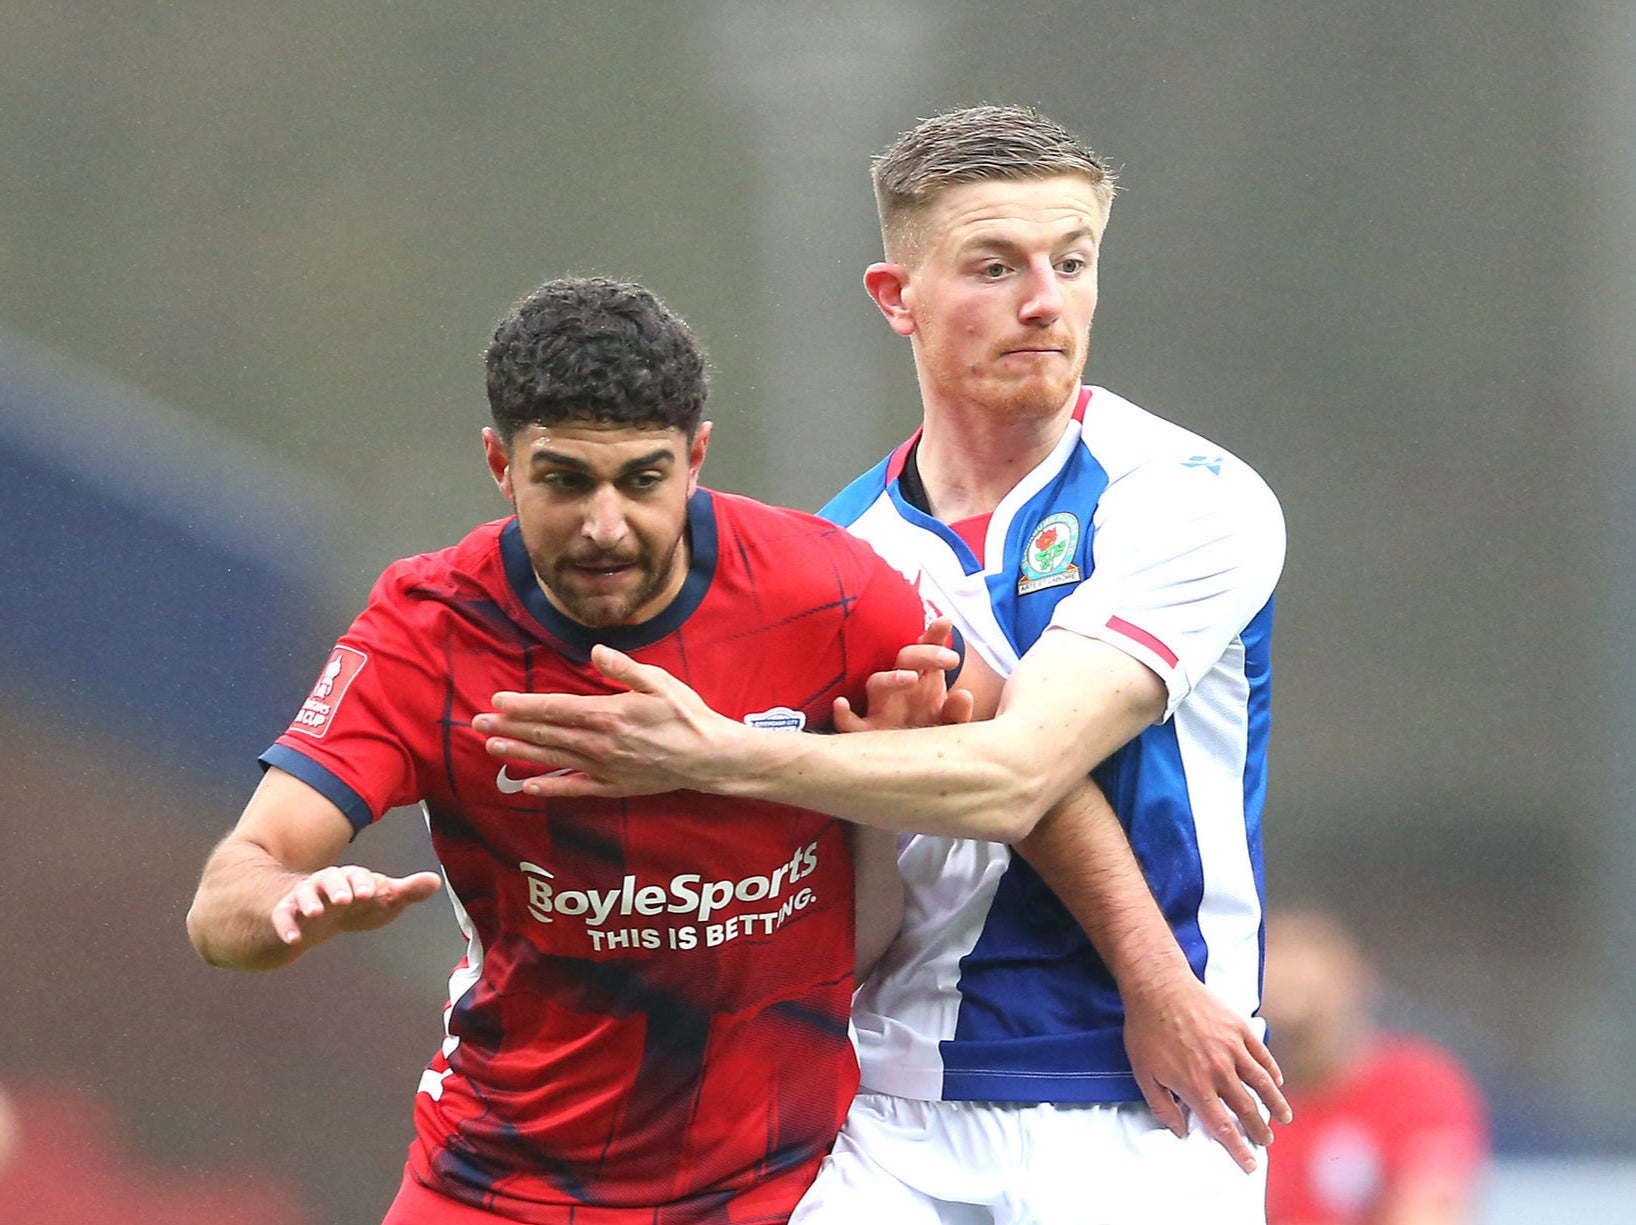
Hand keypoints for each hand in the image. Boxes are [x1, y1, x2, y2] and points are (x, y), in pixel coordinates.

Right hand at [270, 865, 443, 948]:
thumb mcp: (383, 897)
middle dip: (337, 887)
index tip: (371, 892)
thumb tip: (435, 881)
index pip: (358, 875)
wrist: (321, 914)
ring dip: (309, 902)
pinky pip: (283, 916)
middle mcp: (326, 883)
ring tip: (315, 914)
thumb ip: (407, 891)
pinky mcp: (287, 913)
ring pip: (303, 894)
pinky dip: (287, 926)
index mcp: (352, 877)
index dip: (364, 882)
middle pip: (329, 879)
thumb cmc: (358, 901)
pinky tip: (294, 940)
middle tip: (345, 899)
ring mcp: (305, 897)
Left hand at [474, 645, 742, 797]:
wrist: (709, 758)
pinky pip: (573, 788)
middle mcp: (599, 743)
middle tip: (478, 725)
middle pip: (545, 734)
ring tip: (491, 747)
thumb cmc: (687, 715)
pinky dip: (549, 788)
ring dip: (519, 753)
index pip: (554, 709)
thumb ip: (623, 667)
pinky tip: (526, 786)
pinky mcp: (611, 786)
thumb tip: (595, 650)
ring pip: (552, 759)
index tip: (497, 702)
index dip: (523, 706)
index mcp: (607, 713)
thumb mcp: (659, 681)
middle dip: (509, 728)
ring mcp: (603, 768)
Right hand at [833, 618, 972, 731]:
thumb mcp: (949, 725)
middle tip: (951, 659)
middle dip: (926, 655)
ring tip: (911, 678)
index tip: (945, 622)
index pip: (927, 651)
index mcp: (923, 681)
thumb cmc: (929, 738)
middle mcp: (899, 688)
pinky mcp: (865, 732)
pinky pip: (848, 722)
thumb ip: (957, 712)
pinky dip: (842, 713)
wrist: (910, 766)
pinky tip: (842, 704)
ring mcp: (880, 707)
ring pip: (877, 684)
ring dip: (892, 679)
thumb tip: (965, 695)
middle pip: (905, 659)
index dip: (934, 635)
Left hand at [1122, 966, 1290, 1172]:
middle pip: (1247, 1109)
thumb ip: (1162, 1106)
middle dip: (1259, 1130)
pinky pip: (1262, 1055)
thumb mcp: (1143, 1073)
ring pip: (1262, 1084)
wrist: (1158, 987)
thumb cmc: (1146, 1030)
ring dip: (1276, 1104)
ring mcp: (1232, 1048)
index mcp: (1195, 1086)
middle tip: (1266, 1142)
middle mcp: (1219, 1070)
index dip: (1238, 1149)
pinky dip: (1272, 1071)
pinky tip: (1277, 1082)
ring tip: (1283, 1119)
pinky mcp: (1239, 1028)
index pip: (1223, 1127)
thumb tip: (1180, 1130)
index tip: (1250, 1164)